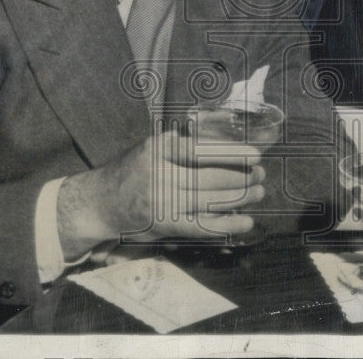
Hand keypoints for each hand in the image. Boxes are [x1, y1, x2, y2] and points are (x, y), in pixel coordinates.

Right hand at [57, 130, 265, 259]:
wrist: (100, 202)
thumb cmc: (134, 169)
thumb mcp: (154, 146)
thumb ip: (184, 141)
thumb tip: (227, 135)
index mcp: (159, 148)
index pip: (202, 149)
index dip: (233, 153)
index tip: (256, 154)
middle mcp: (160, 174)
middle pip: (210, 177)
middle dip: (242, 177)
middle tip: (261, 175)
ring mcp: (162, 202)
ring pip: (210, 201)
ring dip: (240, 198)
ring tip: (258, 193)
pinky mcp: (164, 225)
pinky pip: (202, 227)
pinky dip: (227, 225)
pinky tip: (245, 222)